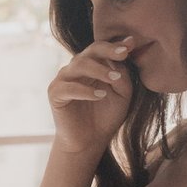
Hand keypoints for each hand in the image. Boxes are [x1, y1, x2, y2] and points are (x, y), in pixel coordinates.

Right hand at [48, 35, 135, 154]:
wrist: (89, 141)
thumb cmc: (105, 116)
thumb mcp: (122, 95)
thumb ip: (122, 77)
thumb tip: (122, 59)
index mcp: (92, 65)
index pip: (102, 49)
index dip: (116, 45)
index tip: (132, 44)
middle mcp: (76, 68)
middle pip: (90, 51)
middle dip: (108, 50)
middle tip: (124, 53)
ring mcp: (63, 79)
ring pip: (79, 65)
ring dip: (99, 70)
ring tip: (114, 79)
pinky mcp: (55, 94)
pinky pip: (69, 87)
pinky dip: (85, 90)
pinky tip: (100, 95)